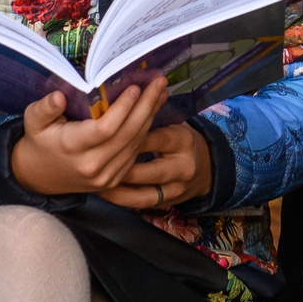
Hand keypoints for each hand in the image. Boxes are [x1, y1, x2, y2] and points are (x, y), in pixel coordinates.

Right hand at [9, 77, 173, 196]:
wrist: (39, 176)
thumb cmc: (39, 140)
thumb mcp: (34, 120)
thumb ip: (44, 108)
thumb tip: (58, 97)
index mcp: (72, 147)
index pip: (104, 129)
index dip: (123, 109)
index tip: (135, 87)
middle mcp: (91, 165)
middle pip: (127, 135)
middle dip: (146, 106)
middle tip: (159, 82)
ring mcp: (105, 176)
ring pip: (135, 144)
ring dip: (151, 117)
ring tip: (161, 92)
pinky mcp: (114, 180)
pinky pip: (134, 154)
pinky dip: (146, 132)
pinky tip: (153, 112)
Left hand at [98, 116, 214, 211]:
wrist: (207, 167)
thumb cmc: (180, 140)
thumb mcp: (172, 123)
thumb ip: (150, 116)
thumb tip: (122, 97)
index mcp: (183, 140)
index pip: (154, 138)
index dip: (128, 138)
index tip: (105, 135)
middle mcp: (183, 166)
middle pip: (148, 170)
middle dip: (120, 168)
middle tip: (95, 164)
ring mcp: (177, 188)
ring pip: (144, 193)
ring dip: (119, 189)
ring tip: (96, 183)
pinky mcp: (169, 202)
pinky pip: (143, 204)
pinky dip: (124, 199)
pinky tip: (106, 194)